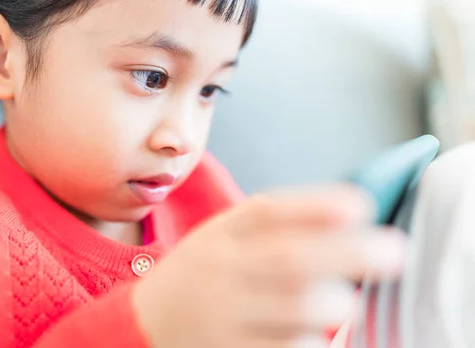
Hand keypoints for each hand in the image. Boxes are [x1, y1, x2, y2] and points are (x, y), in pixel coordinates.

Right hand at [132, 185, 404, 347]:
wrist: (146, 325)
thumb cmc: (203, 274)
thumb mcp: (223, 236)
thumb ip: (272, 219)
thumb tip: (348, 211)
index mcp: (220, 237)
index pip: (267, 213)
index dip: (315, 207)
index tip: (360, 206)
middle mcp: (220, 274)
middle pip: (289, 261)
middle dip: (349, 253)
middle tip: (394, 251)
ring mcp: (224, 319)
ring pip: (297, 313)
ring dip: (334, 304)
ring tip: (340, 298)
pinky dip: (312, 340)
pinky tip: (312, 330)